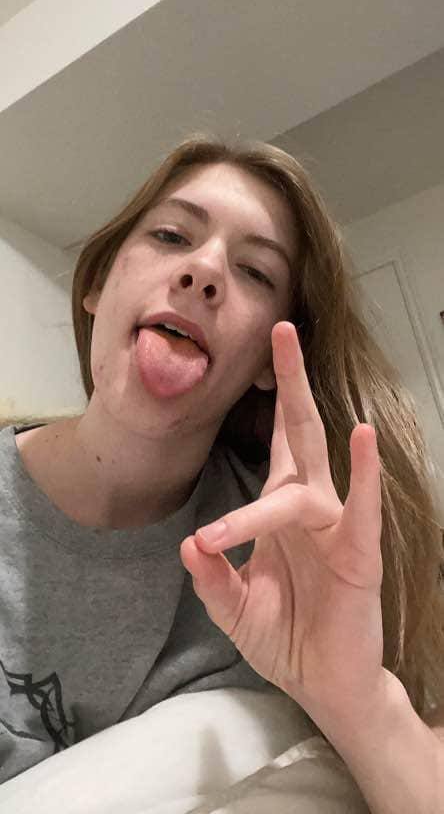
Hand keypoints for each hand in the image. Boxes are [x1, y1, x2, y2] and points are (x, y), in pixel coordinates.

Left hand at [180, 321, 385, 728]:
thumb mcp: (233, 608)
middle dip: (291, 381)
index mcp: (282, 510)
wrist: (325, 685)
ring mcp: (336, 527)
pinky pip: (361, 510)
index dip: (269, 406)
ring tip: (287, 362)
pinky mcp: (359, 554)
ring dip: (297, 416)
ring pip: (311, 471)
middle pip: (301, 432)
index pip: (275, 447)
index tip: (256, 359)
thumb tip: (188, 544)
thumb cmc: (285, 637)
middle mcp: (311, 507)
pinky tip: (361, 438)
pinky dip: (362, 475)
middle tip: (281, 329)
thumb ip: (211, 579)